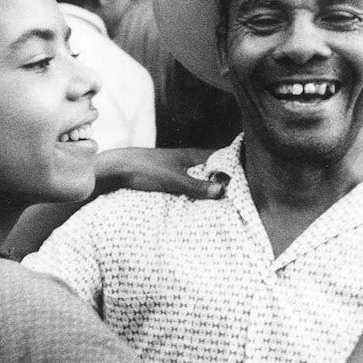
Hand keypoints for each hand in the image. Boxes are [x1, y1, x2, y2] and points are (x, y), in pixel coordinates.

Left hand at [94, 147, 226, 199]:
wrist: (114, 170)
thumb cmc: (143, 170)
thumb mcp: (172, 181)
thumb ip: (196, 187)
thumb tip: (222, 191)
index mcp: (190, 156)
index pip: (219, 157)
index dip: (233, 165)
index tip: (248, 179)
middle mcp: (185, 161)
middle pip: (210, 170)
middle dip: (222, 181)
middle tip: (239, 197)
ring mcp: (175, 170)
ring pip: (198, 179)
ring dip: (207, 189)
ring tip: (222, 206)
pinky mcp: (165, 180)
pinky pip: (186, 186)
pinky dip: (194, 194)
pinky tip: (197, 206)